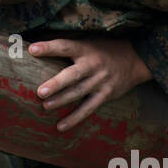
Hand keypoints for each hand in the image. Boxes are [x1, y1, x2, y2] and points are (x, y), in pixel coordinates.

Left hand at [29, 37, 151, 131]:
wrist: (134, 59)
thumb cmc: (102, 49)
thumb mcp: (88, 41)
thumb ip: (67, 46)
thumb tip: (35, 47)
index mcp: (85, 49)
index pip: (65, 46)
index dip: (49, 47)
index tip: (33, 49)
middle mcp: (93, 65)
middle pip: (73, 75)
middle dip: (57, 83)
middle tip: (40, 91)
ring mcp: (100, 81)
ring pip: (79, 92)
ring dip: (62, 101)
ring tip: (45, 106)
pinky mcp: (105, 95)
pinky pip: (88, 108)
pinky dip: (75, 118)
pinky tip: (61, 126)